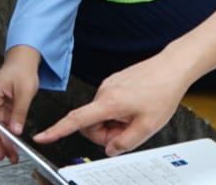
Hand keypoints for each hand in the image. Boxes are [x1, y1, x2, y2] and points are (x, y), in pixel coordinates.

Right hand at [0, 47, 41, 163]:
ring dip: (3, 143)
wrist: (25, 64)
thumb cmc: (22, 70)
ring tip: (10, 156)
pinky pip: (4, 127)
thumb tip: (15, 130)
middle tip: (3, 154)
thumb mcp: (25, 90)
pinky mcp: (4, 112)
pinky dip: (8, 137)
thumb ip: (20, 111)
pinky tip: (12, 148)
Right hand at [33, 55, 188, 156]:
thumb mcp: (148, 126)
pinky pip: (109, 104)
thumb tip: (110, 148)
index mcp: (109, 102)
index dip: (56, 131)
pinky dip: (119, 111)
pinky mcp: (115, 82)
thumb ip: (125, 143)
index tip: (41, 137)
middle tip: (129, 129)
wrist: (174, 66)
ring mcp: (109, 84)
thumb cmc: (164, 89)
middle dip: (106, 132)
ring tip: (136, 115)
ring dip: (115, 121)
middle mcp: (105, 91)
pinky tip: (136, 106)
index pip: (76, 120)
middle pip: (90, 123)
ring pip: (101, 114)